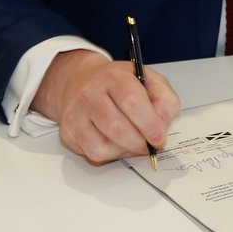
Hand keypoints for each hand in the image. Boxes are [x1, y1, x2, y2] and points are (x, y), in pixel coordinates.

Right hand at [32, 49, 180, 163]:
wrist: (83, 80)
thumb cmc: (121, 83)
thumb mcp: (149, 80)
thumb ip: (164, 100)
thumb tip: (161, 126)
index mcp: (114, 77)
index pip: (132, 102)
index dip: (149, 124)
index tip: (159, 137)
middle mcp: (91, 94)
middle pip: (116, 127)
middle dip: (138, 142)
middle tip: (149, 145)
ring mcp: (76, 114)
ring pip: (103, 146)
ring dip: (125, 151)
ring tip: (134, 143)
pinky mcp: (68, 132)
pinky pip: (93, 154)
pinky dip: (111, 155)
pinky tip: (117, 144)